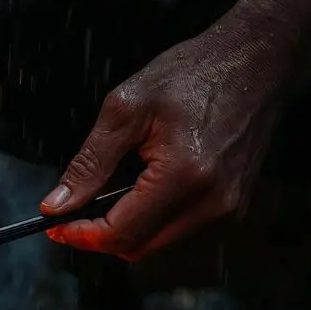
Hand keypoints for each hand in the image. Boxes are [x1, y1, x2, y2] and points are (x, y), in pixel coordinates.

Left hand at [40, 0, 310, 259]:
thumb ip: (89, 163)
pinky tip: (144, 189)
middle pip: (140, 248)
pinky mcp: (235, 206)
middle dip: (101, 236)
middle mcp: (212, 202)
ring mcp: (229, 208)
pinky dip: (153, 221)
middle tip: (74, 211)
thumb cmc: (192, 74)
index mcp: (184, 176)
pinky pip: (181, 231)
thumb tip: (56, 206)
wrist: (254, 61)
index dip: (82, 237)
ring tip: (111, 192)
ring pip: (159, 244)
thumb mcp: (126, 109)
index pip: (122, 233)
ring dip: (128, 229)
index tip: (55, 227)